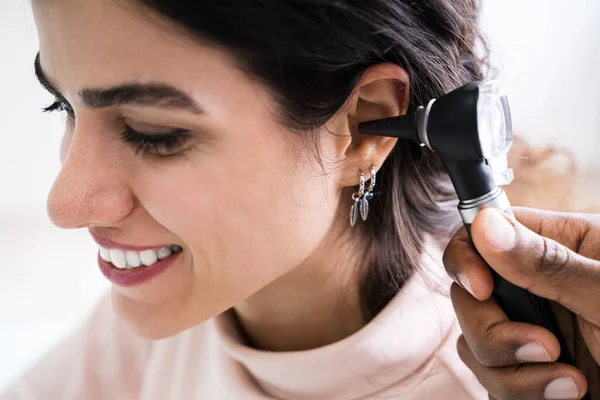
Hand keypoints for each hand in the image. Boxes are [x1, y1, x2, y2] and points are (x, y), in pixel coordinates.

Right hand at [443, 207, 599, 399]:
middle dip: (493, 331)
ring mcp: (532, 330)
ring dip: (513, 374)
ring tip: (571, 385)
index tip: (481, 289)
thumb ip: (548, 264)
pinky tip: (564, 397)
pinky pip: (493, 381)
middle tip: (544, 348)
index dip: (468, 258)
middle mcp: (537, 287)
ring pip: (475, 345)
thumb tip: (485, 224)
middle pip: (469, 297)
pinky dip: (519, 394)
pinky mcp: (530, 372)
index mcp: (558, 247)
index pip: (483, 233)